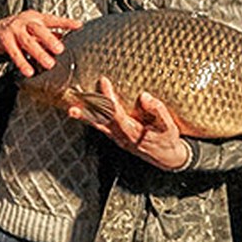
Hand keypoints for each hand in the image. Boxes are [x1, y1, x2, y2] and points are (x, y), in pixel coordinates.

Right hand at [0, 11, 81, 76]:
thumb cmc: (14, 30)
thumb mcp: (31, 29)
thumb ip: (46, 33)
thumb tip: (63, 37)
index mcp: (34, 18)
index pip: (52, 19)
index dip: (65, 22)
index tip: (78, 26)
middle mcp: (24, 21)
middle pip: (39, 29)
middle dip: (50, 39)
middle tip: (60, 50)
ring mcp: (13, 29)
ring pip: (28, 42)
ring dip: (39, 53)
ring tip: (49, 64)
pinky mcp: (4, 38)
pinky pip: (14, 52)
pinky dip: (22, 62)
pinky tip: (29, 71)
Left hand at [68, 77, 190, 170]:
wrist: (167, 159)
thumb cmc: (168, 140)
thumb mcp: (169, 127)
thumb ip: (158, 111)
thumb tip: (144, 97)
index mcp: (133, 132)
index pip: (116, 114)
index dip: (109, 99)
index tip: (104, 82)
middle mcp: (122, 136)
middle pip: (102, 120)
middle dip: (90, 106)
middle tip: (78, 94)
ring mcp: (117, 138)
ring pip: (98, 125)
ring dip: (84, 117)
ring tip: (72, 109)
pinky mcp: (116, 137)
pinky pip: (101, 127)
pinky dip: (90, 119)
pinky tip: (82, 113)